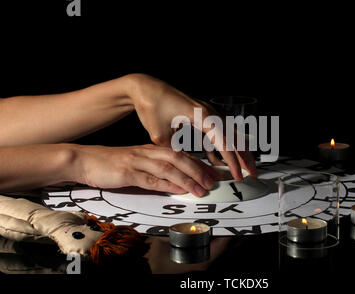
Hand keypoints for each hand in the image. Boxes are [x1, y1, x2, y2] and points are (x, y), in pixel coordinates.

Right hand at [71, 144, 219, 196]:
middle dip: (199, 170)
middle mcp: (147, 153)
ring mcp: (137, 161)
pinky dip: (168, 185)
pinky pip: (151, 179)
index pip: (180, 154)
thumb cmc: (109, 164)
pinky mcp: (127, 172)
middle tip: (213, 181)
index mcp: (150, 149)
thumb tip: (176, 181)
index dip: (198, 163)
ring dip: (188, 178)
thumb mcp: (135, 163)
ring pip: (169, 168)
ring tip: (202, 188)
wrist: (82, 159)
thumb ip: (154, 171)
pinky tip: (180, 190)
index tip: (212, 172)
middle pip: (179, 158)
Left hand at [126, 74, 256, 180]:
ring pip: (229, 135)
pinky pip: (216, 133)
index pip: (225, 143)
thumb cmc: (152, 106)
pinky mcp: (202, 115)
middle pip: (234, 137)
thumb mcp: (161, 136)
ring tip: (243, 168)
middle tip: (253, 174)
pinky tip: (217, 161)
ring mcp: (208, 112)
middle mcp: (210, 112)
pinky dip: (218, 148)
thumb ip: (176, 154)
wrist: (146, 88)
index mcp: (203, 116)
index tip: (238, 176)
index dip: (233, 162)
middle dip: (245, 157)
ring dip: (236, 152)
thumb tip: (186, 172)